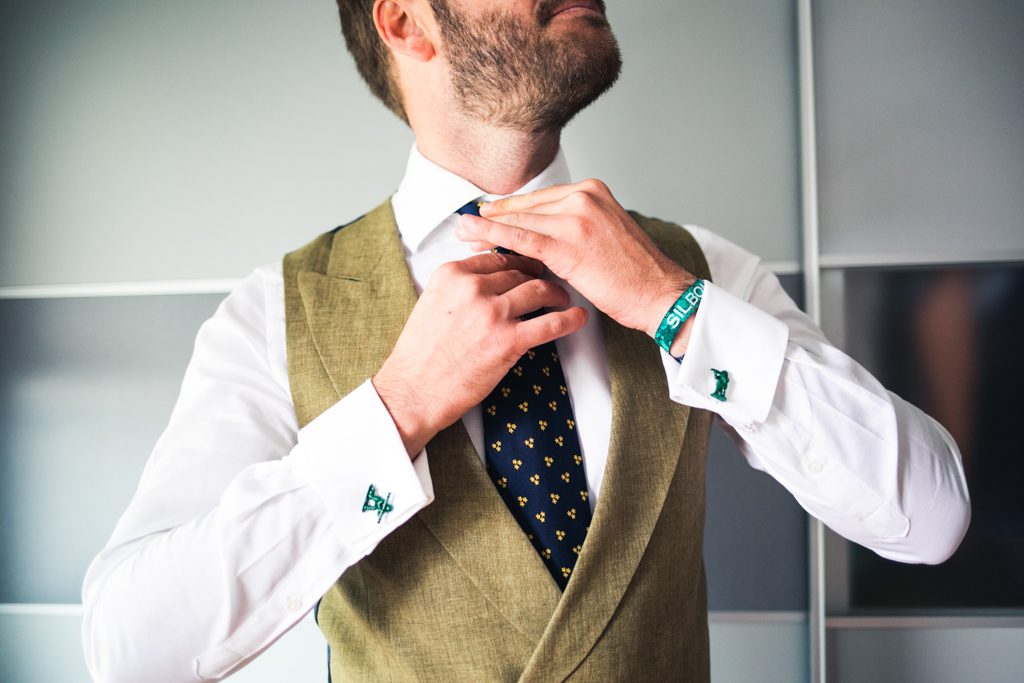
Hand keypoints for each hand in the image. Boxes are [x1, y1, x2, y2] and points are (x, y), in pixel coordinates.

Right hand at [373, 251, 586, 456]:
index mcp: (452, 274)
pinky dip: (569, 319)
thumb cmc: (421, 354)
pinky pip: (549, 323)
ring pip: (538, 290)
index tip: (529, 264)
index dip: (519, 260)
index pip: (496, 257)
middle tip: (550, 282)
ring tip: (563, 299)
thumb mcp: (432, 303)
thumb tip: (486, 278)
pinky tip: (577, 318)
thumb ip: (459, 286)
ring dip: (556, 293)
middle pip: (519, 271)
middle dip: (539, 275)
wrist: (414, 390)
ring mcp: (492, 313)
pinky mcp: (508, 341)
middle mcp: (473, 288)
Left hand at [455, 179, 695, 341]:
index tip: (487, 215)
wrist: (660, 294)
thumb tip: (541, 230)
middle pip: (527, 208)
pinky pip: (523, 239)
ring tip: (463, 232)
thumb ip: (575, 225)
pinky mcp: (569, 245)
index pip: (540, 199)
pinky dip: (494, 238)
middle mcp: (584, 197)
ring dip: (487, 228)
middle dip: (494, 217)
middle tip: (465, 224)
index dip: (510, 209)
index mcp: (593, 191)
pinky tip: (475, 238)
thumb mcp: (605, 233)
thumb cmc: (635, 274)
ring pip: (521, 222)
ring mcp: (576, 218)